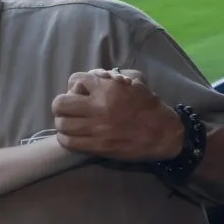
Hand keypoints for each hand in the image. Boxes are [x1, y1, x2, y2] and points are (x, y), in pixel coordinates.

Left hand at [51, 68, 182, 162]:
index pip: (74, 80)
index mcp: (108, 88)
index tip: (81, 91)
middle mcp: (98, 107)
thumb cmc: (149, 106)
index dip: (75, 85)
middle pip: (59, 104)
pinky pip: (68, 142)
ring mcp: (96, 129)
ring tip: (71, 122)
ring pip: (61, 124)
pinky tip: (73, 135)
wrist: (163, 135)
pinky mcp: (97, 147)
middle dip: (62, 104)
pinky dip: (66, 138)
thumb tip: (96, 76)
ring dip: (63, 122)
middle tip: (70, 108)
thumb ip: (114, 75)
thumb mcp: (136, 81)